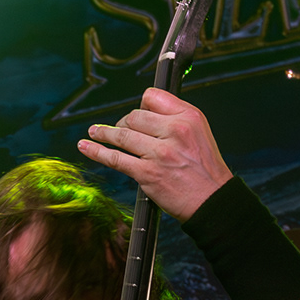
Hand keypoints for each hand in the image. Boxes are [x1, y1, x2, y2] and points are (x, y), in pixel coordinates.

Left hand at [76, 88, 232, 219]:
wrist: (213, 201)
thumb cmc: (206, 170)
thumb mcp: (199, 133)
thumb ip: (175, 119)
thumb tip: (146, 113)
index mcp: (188, 117)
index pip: (153, 98)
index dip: (141, 105)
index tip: (137, 114)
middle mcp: (174, 131)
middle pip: (135, 116)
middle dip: (123, 122)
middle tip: (118, 129)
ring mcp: (159, 153)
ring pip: (122, 135)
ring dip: (104, 133)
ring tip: (94, 132)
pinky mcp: (147, 173)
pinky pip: (116, 158)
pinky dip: (97, 151)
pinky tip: (87, 147)